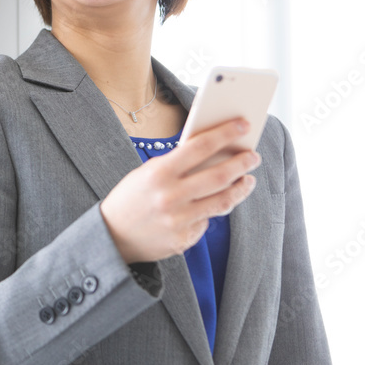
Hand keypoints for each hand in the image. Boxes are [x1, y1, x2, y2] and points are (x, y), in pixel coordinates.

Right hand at [100, 117, 260, 262]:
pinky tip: (212, 205)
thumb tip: (213, 154)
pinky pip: (206, 222)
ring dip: (240, 189)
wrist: (111, 236)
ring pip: (222, 202)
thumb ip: (176, 165)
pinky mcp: (183, 239)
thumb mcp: (146, 173)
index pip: (200, 147)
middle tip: (253, 156)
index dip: (225, 133)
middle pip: (219, 175)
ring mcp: (178, 220)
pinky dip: (211, 211)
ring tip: (247, 180)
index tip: (243, 125)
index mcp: (158, 173)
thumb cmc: (130, 198)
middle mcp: (170, 197)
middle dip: (242, 163)